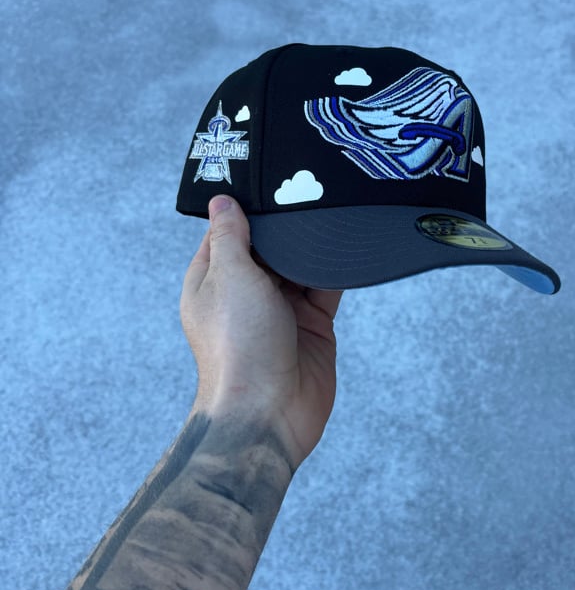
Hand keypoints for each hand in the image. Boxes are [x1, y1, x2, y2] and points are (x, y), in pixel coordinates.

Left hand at [180, 194, 343, 470]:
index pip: (228, 233)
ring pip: (301, 265)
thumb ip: (230, 237)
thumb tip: (223, 201)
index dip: (246, 208)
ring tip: (332, 207)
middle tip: (310, 185)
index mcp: (213, 281)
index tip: (269, 177)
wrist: (269, 413)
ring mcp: (281, 310)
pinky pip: (327, 288)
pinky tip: (347, 244)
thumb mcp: (229, 277)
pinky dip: (336, 269)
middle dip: (286, 224)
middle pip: (268, 246)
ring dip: (313, 245)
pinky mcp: (313, 326)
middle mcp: (246, 294)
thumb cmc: (238, 349)